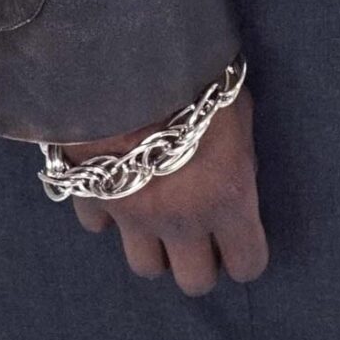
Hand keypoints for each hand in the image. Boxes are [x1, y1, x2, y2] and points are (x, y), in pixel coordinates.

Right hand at [60, 88, 268, 293]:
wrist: (122, 56)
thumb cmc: (194, 74)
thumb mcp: (236, 109)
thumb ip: (236, 153)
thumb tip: (233, 171)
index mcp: (226, 198)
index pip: (248, 263)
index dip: (246, 253)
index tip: (239, 238)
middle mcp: (181, 219)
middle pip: (193, 283)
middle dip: (199, 260)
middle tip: (198, 232)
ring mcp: (132, 215)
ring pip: (145, 267)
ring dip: (153, 246)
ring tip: (156, 214)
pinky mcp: (91, 198)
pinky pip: (99, 225)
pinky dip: (107, 211)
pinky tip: (113, 184)